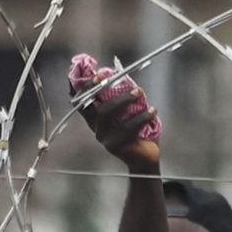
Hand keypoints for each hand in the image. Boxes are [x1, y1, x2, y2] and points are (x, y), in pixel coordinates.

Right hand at [67, 52, 160, 172]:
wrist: (145, 158)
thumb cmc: (137, 131)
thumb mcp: (127, 111)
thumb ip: (121, 96)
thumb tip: (122, 75)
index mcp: (95, 117)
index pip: (78, 100)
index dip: (80, 85)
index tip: (93, 73)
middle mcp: (95, 127)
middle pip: (87, 103)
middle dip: (99, 87)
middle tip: (116, 77)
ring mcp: (104, 137)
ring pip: (106, 113)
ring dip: (123, 98)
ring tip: (140, 91)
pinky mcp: (116, 146)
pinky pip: (127, 127)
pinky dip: (142, 116)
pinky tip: (153, 111)